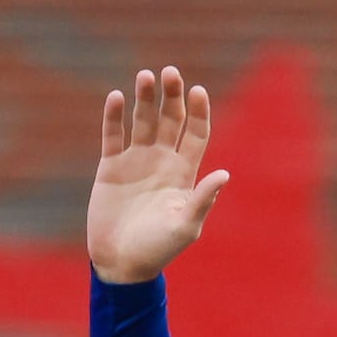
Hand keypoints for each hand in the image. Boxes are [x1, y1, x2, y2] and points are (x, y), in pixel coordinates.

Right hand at [89, 67, 228, 283]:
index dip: (198, 111)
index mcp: (184, 173)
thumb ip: (203, 199)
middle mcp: (162, 161)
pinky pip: (113, 135)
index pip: (195, 133)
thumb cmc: (157, 249)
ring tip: (145, 77)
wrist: (121, 264)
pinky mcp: (111, 167)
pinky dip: (114, 116)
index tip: (197, 90)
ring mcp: (135, 161)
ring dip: (144, 98)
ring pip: (142, 121)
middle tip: (170, 73)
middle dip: (171, 96)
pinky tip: (117, 97)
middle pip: (170, 119)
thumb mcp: (185, 226)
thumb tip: (225, 174)